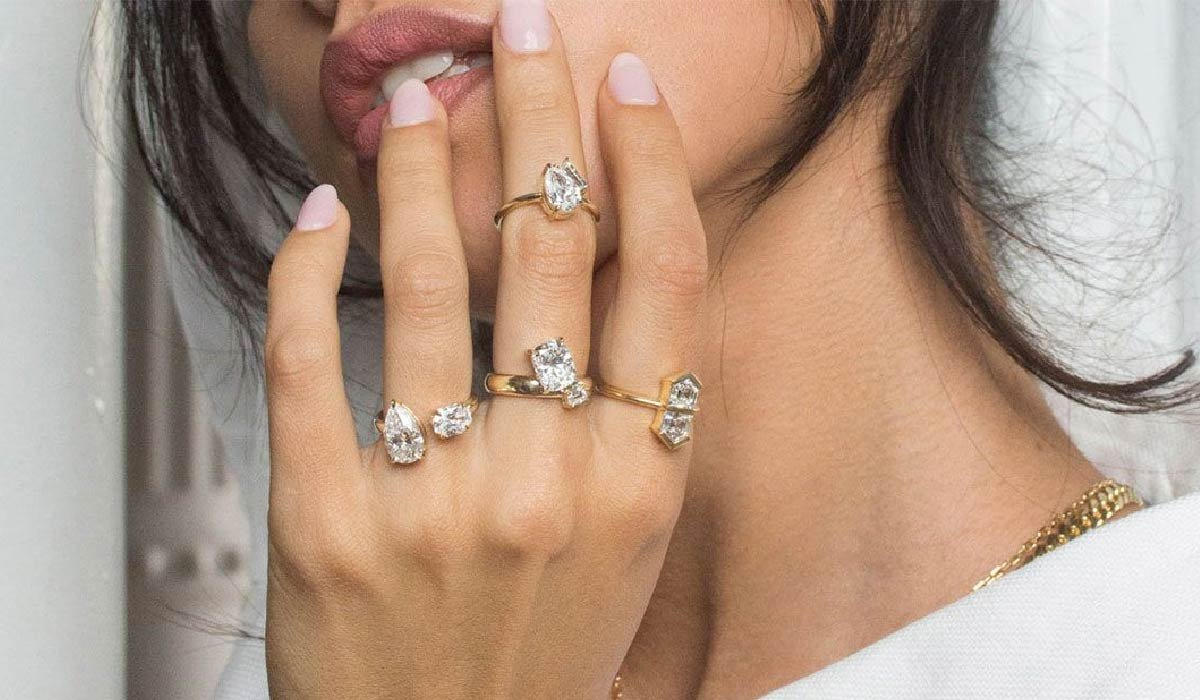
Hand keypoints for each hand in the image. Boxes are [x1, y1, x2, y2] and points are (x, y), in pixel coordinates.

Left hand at [262, 4, 706, 697]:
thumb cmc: (538, 653)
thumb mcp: (628, 539)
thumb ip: (631, 409)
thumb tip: (608, 265)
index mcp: (636, 481)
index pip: (662, 276)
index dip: (647, 158)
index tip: (624, 81)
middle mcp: (543, 479)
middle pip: (549, 246)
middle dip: (536, 109)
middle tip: (523, 29)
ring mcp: (429, 496)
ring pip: (426, 275)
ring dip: (419, 161)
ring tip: (416, 98)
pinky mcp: (322, 517)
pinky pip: (309, 352)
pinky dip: (304, 262)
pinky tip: (319, 210)